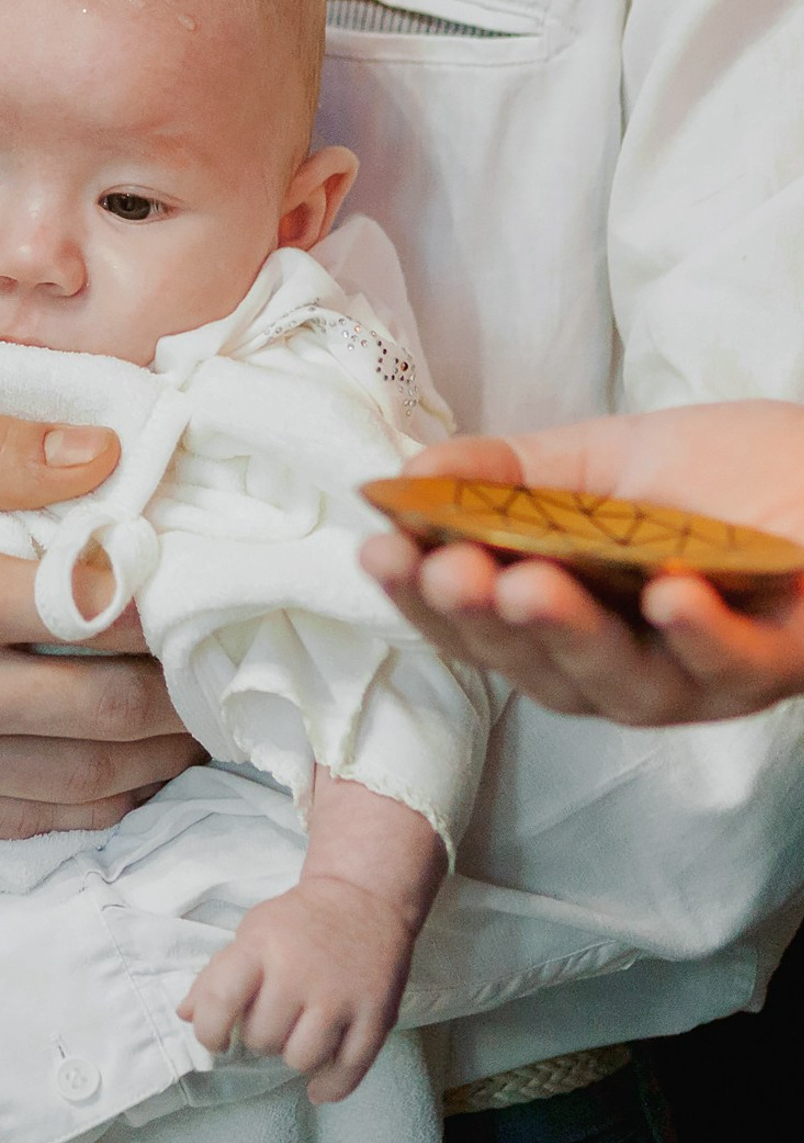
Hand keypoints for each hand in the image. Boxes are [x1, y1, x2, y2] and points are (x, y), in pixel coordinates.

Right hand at [0, 418, 203, 829]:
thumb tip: (108, 452)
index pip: (104, 608)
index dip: (174, 597)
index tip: (211, 579)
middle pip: (115, 710)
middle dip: (188, 689)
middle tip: (227, 660)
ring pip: (88, 782)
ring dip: (161, 757)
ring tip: (199, 722)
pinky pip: (32, 825)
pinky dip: (97, 806)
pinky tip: (125, 775)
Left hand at [180, 877, 417, 1103]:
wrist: (362, 898)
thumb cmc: (297, 922)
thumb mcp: (252, 933)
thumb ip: (218, 975)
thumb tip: (187, 1016)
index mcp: (260, 947)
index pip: (221, 999)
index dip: (209, 1031)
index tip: (214, 1040)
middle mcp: (299, 973)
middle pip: (262, 1038)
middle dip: (259, 1039)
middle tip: (270, 1022)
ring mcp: (340, 997)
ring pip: (301, 1059)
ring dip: (293, 1057)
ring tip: (297, 1037)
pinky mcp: (376, 1016)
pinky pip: (348, 1070)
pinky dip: (330, 1087)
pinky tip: (317, 1087)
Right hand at [362, 404, 803, 723]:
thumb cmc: (725, 472)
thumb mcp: (597, 459)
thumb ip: (505, 474)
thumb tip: (410, 472)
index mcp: (567, 618)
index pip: (474, 623)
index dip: (420, 597)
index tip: (378, 550)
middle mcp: (623, 663)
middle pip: (536, 665)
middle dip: (483, 618)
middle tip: (450, 568)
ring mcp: (698, 675)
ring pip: (620, 682)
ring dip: (570, 636)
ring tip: (529, 583)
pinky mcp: (778, 661)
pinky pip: (730, 665)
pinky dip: (694, 634)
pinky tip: (664, 593)